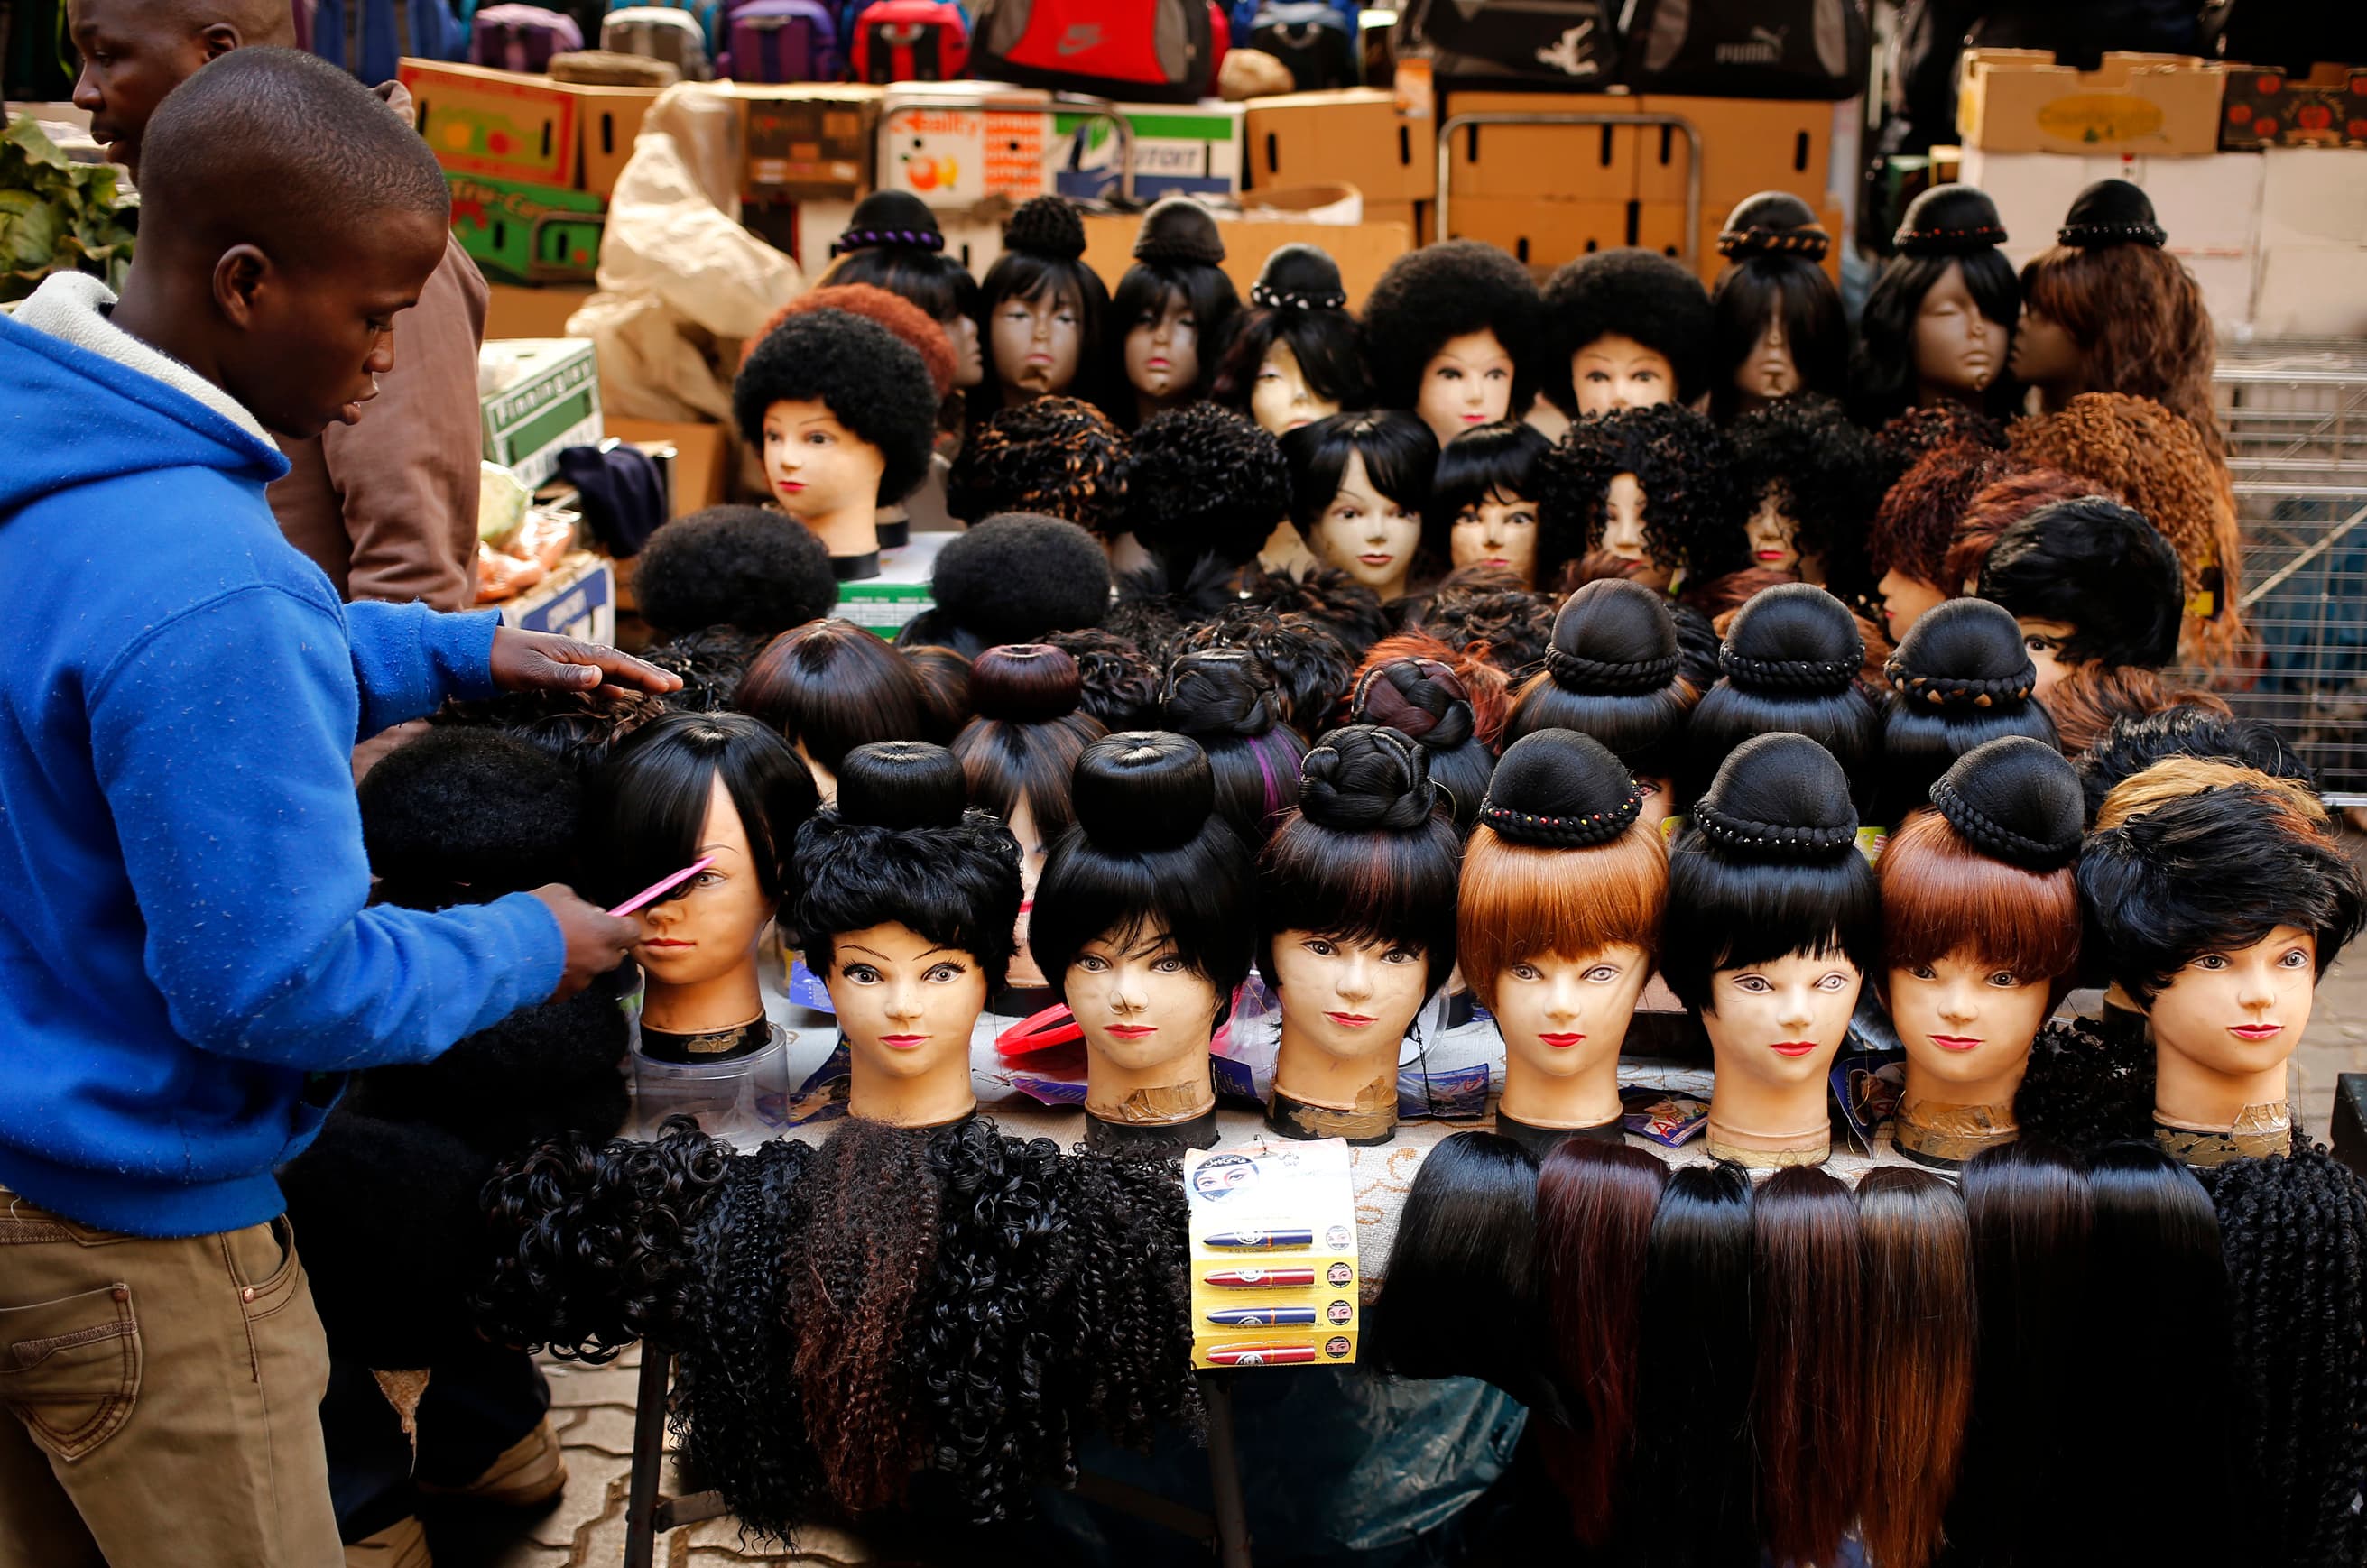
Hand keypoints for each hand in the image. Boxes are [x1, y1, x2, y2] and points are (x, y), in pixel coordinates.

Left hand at [491, 628, 682, 698]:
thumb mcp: (534, 670)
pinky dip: (611, 687)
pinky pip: (594, 679)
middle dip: (649, 675)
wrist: (471, 653)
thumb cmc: (501, 660)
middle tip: (677, 686)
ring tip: (656, 690)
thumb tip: (603, 679)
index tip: (670, 686)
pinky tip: (617, 696)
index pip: (620, 664)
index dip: (646, 675)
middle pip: (622, 664)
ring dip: (634, 680)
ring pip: (611, 671)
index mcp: (576, 652)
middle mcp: (577, 655)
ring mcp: (568, 662)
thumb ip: (567, 677)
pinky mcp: (557, 671)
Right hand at [531, 885, 645, 999]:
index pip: (631, 932)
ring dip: (579, 961)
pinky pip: (569, 983)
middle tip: (578, 933)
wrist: (502, 949)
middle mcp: (599, 960)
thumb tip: (589, 913)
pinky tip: (543, 965)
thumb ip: (581, 905)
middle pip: (613, 954)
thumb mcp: (560, 894)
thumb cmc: (533, 915)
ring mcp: (582, 980)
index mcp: (605, 933)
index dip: (622, 927)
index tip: (610, 922)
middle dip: (601, 944)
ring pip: (590, 970)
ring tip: (553, 950)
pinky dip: (560, 975)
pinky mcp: (562, 995)